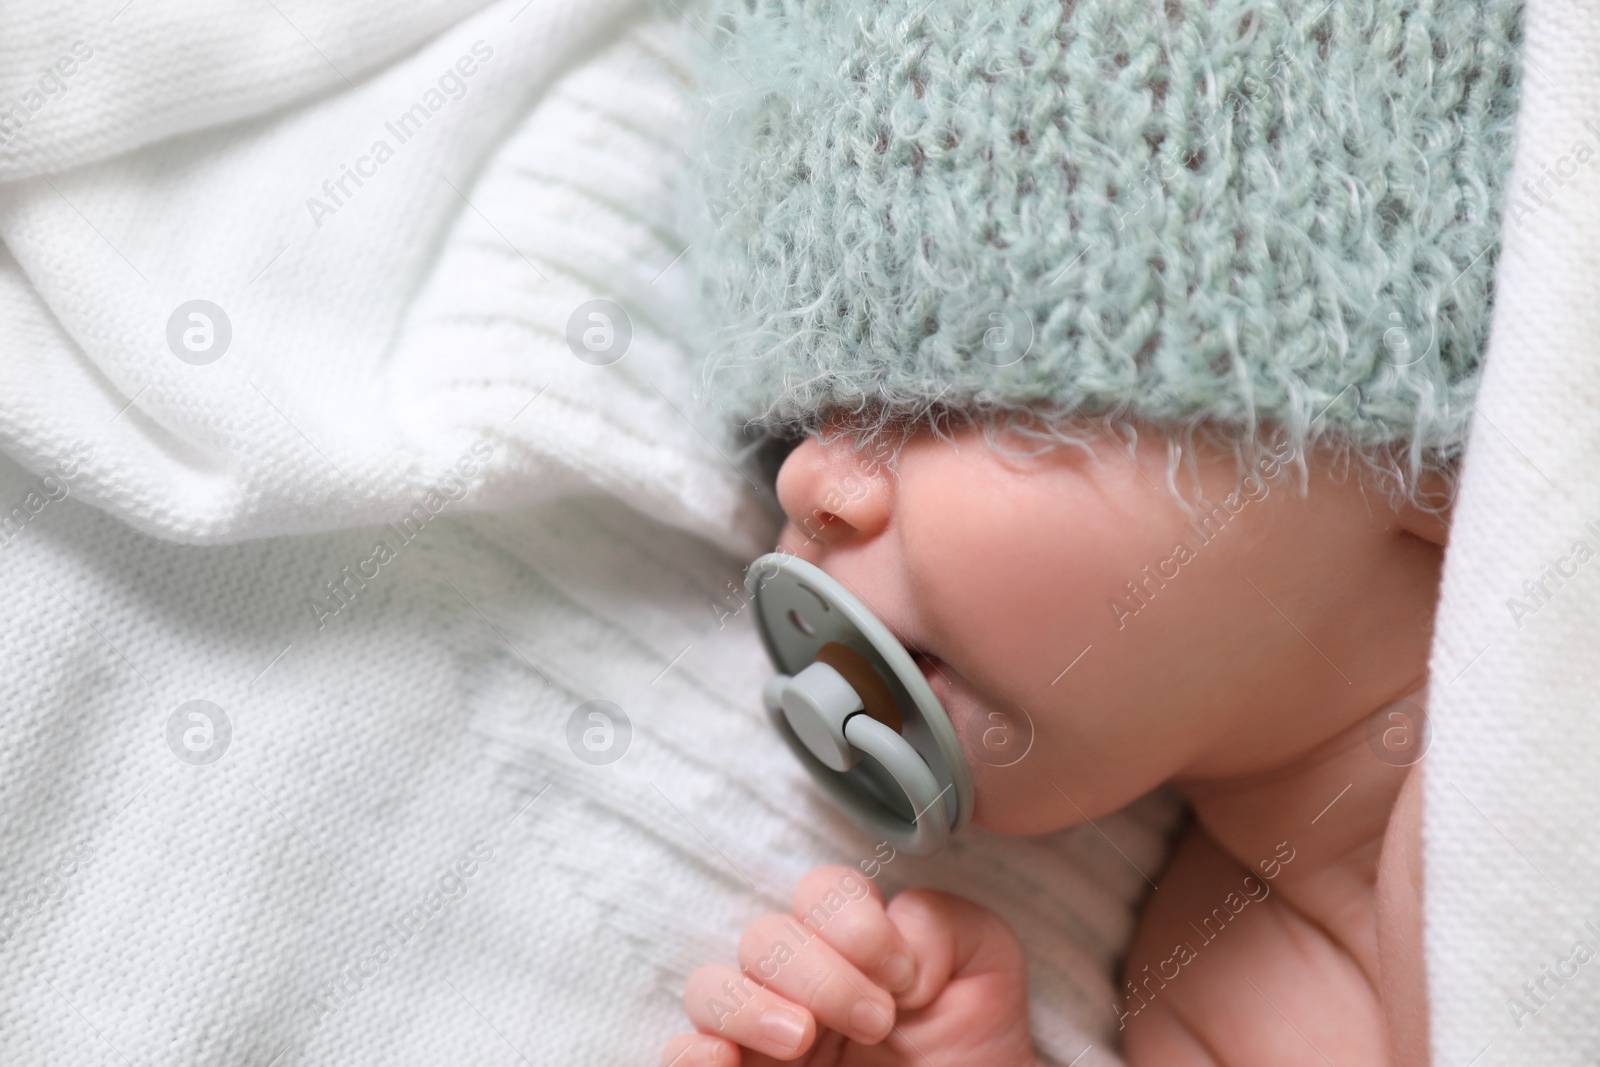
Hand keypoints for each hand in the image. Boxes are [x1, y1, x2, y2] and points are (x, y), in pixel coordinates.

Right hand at [661, 865, 1036, 1065]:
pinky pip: (680, 1052)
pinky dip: (693, 1049)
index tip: (903, 977)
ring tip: (802, 1041)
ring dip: (750, 1003)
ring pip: (709, 986)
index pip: (818, 892)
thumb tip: (894, 930)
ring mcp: (762, 1038)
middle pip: (765, 936)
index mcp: (852, 950)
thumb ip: (948, 923)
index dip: (852, 920)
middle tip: (877, 1023)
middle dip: (820, 973)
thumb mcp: (987, 976)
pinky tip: (725, 1060)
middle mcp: (800, 986)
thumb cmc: (970, 1063)